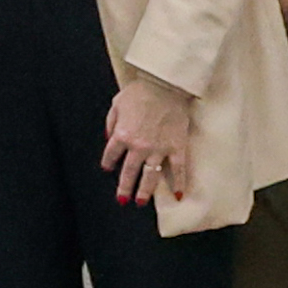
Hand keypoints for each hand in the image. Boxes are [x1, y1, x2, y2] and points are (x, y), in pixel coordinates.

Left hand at [102, 72, 200, 208]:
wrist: (166, 84)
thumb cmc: (140, 91)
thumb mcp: (117, 103)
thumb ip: (110, 122)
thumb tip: (108, 138)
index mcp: (122, 135)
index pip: (111, 155)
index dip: (108, 163)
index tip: (108, 169)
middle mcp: (138, 147)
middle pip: (129, 172)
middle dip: (124, 188)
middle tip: (122, 200)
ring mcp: (159, 149)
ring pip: (150, 176)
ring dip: (145, 191)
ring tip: (140, 202)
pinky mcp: (177, 148)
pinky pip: (179, 170)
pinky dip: (179, 183)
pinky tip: (178, 195)